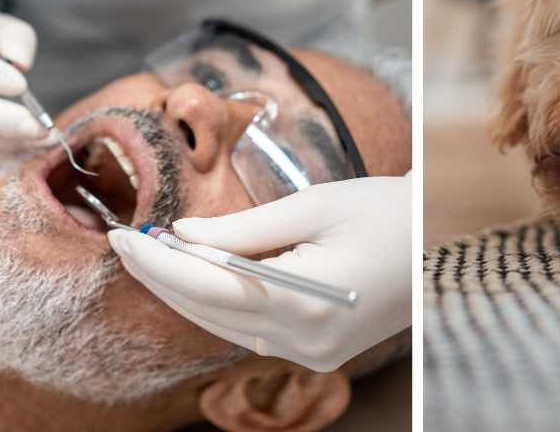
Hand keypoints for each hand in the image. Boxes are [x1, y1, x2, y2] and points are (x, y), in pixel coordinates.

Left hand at [109, 175, 411, 372]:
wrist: (438, 240)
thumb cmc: (385, 211)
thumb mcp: (314, 206)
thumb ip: (242, 229)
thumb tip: (182, 236)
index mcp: (308, 302)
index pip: (208, 288)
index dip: (157, 263)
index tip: (121, 237)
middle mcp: (308, 341)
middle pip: (208, 312)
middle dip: (161, 277)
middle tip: (124, 242)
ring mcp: (313, 353)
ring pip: (223, 326)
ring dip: (184, 291)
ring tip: (151, 253)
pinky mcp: (317, 351)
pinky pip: (250, 329)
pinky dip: (217, 302)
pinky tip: (196, 274)